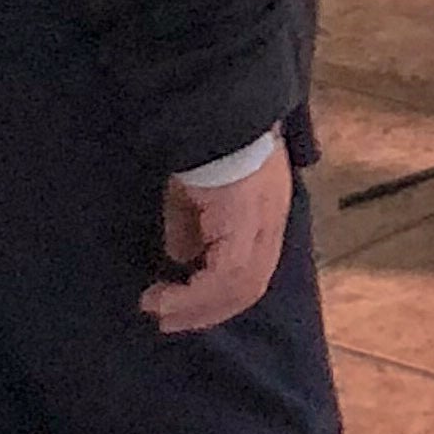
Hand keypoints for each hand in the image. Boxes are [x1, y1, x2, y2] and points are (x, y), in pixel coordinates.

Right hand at [144, 140, 293, 333]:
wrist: (216, 112)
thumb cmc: (205, 144)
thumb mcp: (195, 194)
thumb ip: (192, 228)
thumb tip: (182, 259)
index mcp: (266, 211)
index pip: (253, 269)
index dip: (221, 296)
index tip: (185, 309)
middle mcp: (271, 221)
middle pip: (250, 285)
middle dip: (207, 310)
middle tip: (169, 321)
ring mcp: (264, 223)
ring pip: (239, 286)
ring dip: (197, 306)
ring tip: (161, 311)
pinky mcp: (247, 223)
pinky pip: (225, 275)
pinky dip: (194, 294)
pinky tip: (167, 297)